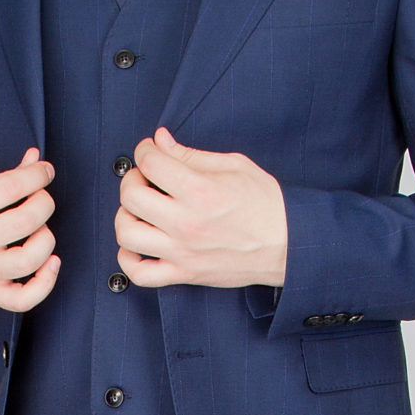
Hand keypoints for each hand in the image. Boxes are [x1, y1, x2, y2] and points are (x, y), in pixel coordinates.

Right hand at [0, 146, 59, 310]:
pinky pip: (25, 299)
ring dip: (46, 239)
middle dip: (43, 203)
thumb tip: (35, 160)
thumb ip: (0, 177)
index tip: (43, 172)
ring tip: (40, 231)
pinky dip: (46, 283)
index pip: (11, 186)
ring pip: (31, 259)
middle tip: (40, 200)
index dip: (37, 175)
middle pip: (27, 221)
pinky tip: (50, 264)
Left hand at [114, 127, 287, 290]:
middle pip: (131, 196)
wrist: (289, 245)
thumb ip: (191, 154)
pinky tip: (135, 244)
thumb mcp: (234, 166)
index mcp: (200, 191)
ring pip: (127, 233)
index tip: (150, 151)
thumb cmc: (266, 205)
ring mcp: (182, 252)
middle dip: (132, 179)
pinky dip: (128, 259)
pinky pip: (140, 274)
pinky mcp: (185, 273)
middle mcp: (187, 223)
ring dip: (125, 215)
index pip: (151, 163)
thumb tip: (161, 140)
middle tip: (145, 178)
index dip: (145, 150)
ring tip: (140, 210)